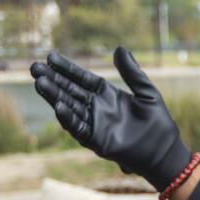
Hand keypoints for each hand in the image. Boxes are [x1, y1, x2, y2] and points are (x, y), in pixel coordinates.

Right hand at [31, 47, 192, 190]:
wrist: (164, 151)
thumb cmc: (158, 123)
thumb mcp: (146, 91)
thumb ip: (132, 72)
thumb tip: (119, 48)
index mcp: (107, 95)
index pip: (81, 78)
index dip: (66, 68)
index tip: (50, 56)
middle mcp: (97, 108)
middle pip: (70, 91)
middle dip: (53, 79)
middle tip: (34, 67)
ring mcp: (95, 124)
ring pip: (69, 107)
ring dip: (54, 96)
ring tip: (39, 82)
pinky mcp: (97, 141)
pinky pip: (79, 128)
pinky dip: (68, 118)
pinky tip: (57, 107)